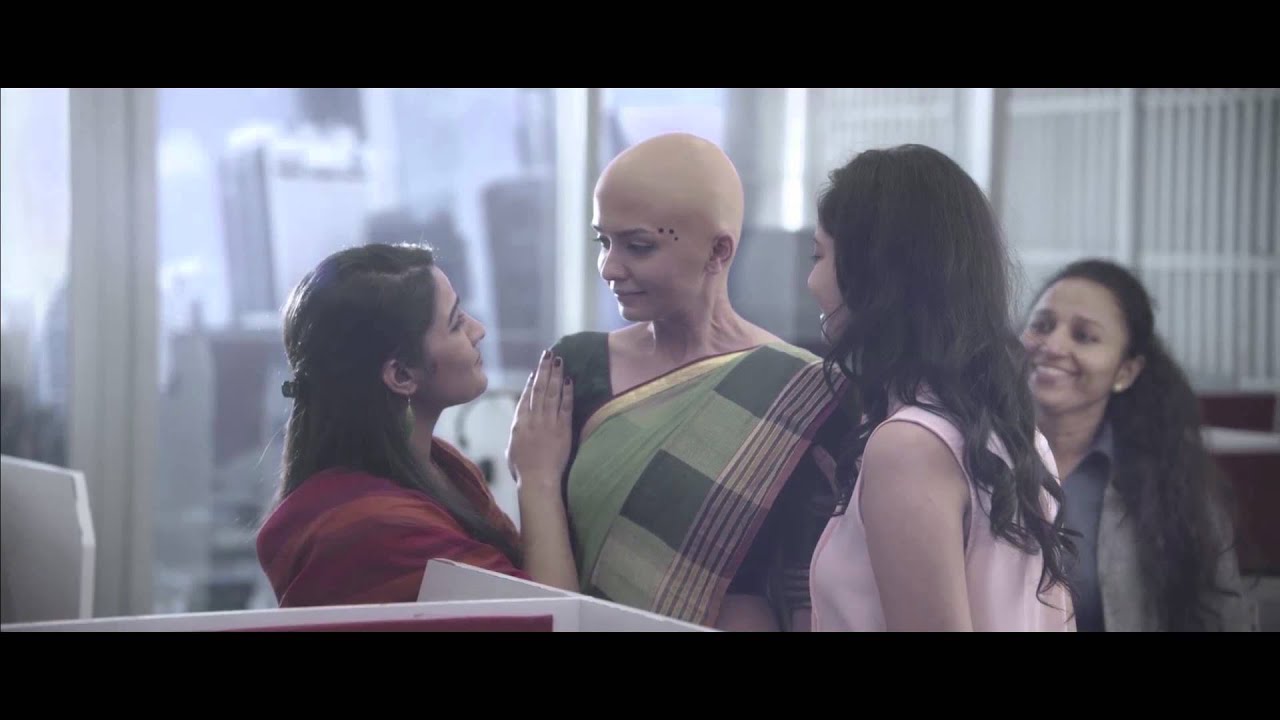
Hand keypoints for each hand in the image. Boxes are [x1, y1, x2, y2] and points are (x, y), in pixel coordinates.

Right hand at [506, 350, 572, 493]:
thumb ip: (516, 433)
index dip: (531, 382)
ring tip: (559, 359)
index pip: (526, 397)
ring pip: (552, 393)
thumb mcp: (512, 449)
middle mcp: (533, 419)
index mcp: (519, 423)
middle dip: (544, 370)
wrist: (537, 480)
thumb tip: (519, 425)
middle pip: (539, 389)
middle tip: (548, 354)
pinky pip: (565, 406)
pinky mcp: (563, 429)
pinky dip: (567, 392)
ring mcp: (548, 423)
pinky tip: (570, 380)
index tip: (535, 371)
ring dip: (556, 375)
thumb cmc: (523, 470)